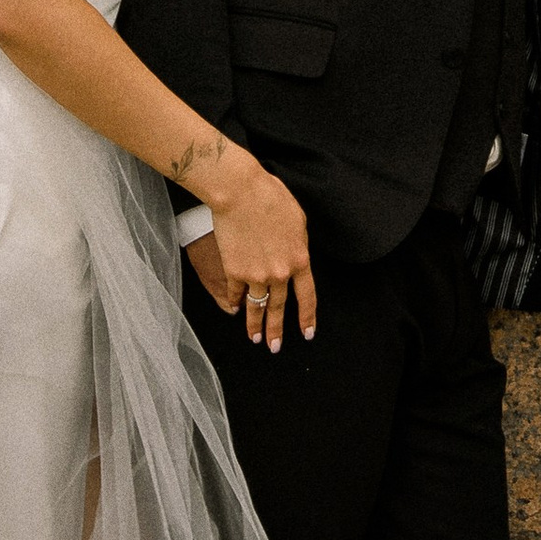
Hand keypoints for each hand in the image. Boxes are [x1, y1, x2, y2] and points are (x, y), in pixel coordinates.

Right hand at [184, 177, 317, 350]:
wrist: (241, 192)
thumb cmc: (271, 198)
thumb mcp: (298, 221)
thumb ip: (299, 246)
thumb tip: (296, 258)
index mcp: (300, 261)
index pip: (307, 297)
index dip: (307, 317)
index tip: (306, 333)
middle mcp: (279, 274)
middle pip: (279, 308)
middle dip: (277, 330)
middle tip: (275, 347)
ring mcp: (255, 275)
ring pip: (256, 306)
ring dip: (255, 325)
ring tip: (255, 338)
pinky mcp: (234, 271)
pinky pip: (235, 293)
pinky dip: (234, 303)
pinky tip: (234, 310)